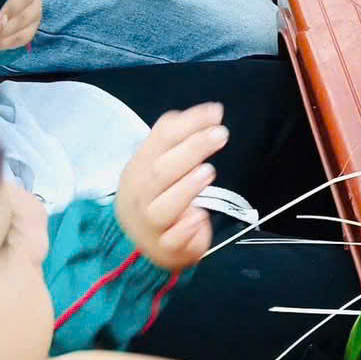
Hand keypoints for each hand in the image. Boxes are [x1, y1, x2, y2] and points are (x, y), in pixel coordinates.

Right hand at [113, 103, 230, 269]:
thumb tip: (211, 112)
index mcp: (140, 166)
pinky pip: (172, 239)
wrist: (142, 242)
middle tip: (220, 135)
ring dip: (186, 188)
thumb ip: (180, 136)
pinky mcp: (164, 247)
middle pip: (161, 171)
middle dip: (191, 150)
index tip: (216, 112)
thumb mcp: (161, 162)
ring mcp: (149, 223)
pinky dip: (185, 228)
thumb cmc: (158, 195)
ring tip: (208, 172)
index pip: (161, 138)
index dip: (189, 123)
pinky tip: (200, 216)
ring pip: (162, 207)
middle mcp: (141, 194)